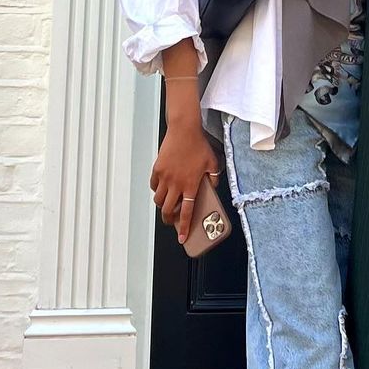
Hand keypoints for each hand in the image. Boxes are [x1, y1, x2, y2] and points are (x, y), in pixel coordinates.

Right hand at [150, 119, 221, 244]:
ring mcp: (164, 177)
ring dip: (162, 206)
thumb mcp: (213, 163)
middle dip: (169, 220)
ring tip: (167, 205)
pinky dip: (156, 190)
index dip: (185, 227)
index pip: (187, 212)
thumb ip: (214, 178)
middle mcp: (176, 184)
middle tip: (172, 221)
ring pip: (158, 200)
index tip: (183, 238)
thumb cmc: (199, 146)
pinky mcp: (157, 169)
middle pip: (168, 210)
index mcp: (190, 185)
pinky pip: (153, 186)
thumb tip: (212, 186)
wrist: (184, 130)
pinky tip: (162, 188)